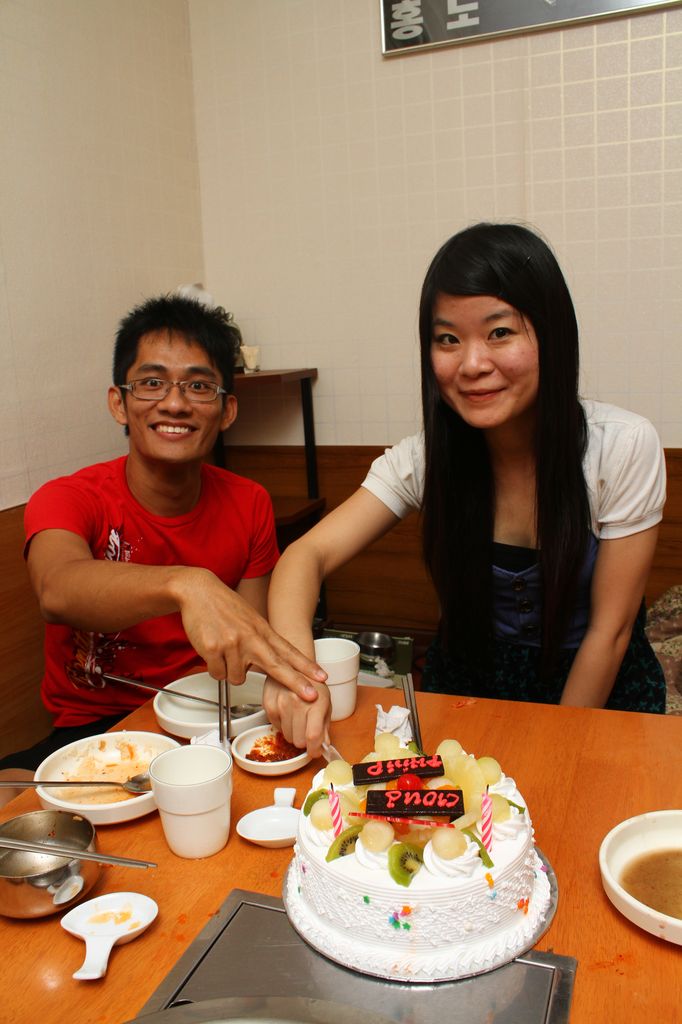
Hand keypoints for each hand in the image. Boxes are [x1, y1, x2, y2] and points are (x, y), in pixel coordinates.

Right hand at [176, 569, 325, 699]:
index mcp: (262, 630)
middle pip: (276, 666)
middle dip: (295, 683)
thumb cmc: (224, 605)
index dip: (306, 666)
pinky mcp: (213, 649)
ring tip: (224, 650)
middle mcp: (250, 637)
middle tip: (310, 695)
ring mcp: (232, 644)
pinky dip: (215, 667)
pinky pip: (218, 674)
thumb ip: (262, 641)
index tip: (322, 677)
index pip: (288, 651)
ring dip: (230, 670)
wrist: (199, 591)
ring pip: (237, 678)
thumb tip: (272, 664)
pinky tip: (213, 650)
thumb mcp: (251, 620)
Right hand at [263, 677, 331, 755]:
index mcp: (317, 702)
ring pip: (287, 737)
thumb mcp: (326, 703)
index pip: (313, 736)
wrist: (294, 666)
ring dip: (294, 733)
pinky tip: (288, 714)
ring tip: (298, 719)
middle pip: (299, 740)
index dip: (314, 749)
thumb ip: (325, 725)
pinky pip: (277, 728)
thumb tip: (324, 745)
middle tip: (308, 730)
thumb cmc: (312, 684)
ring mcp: (281, 703)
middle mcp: (298, 702)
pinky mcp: (269, 705)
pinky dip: (283, 726)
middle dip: (305, 741)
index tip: (315, 751)